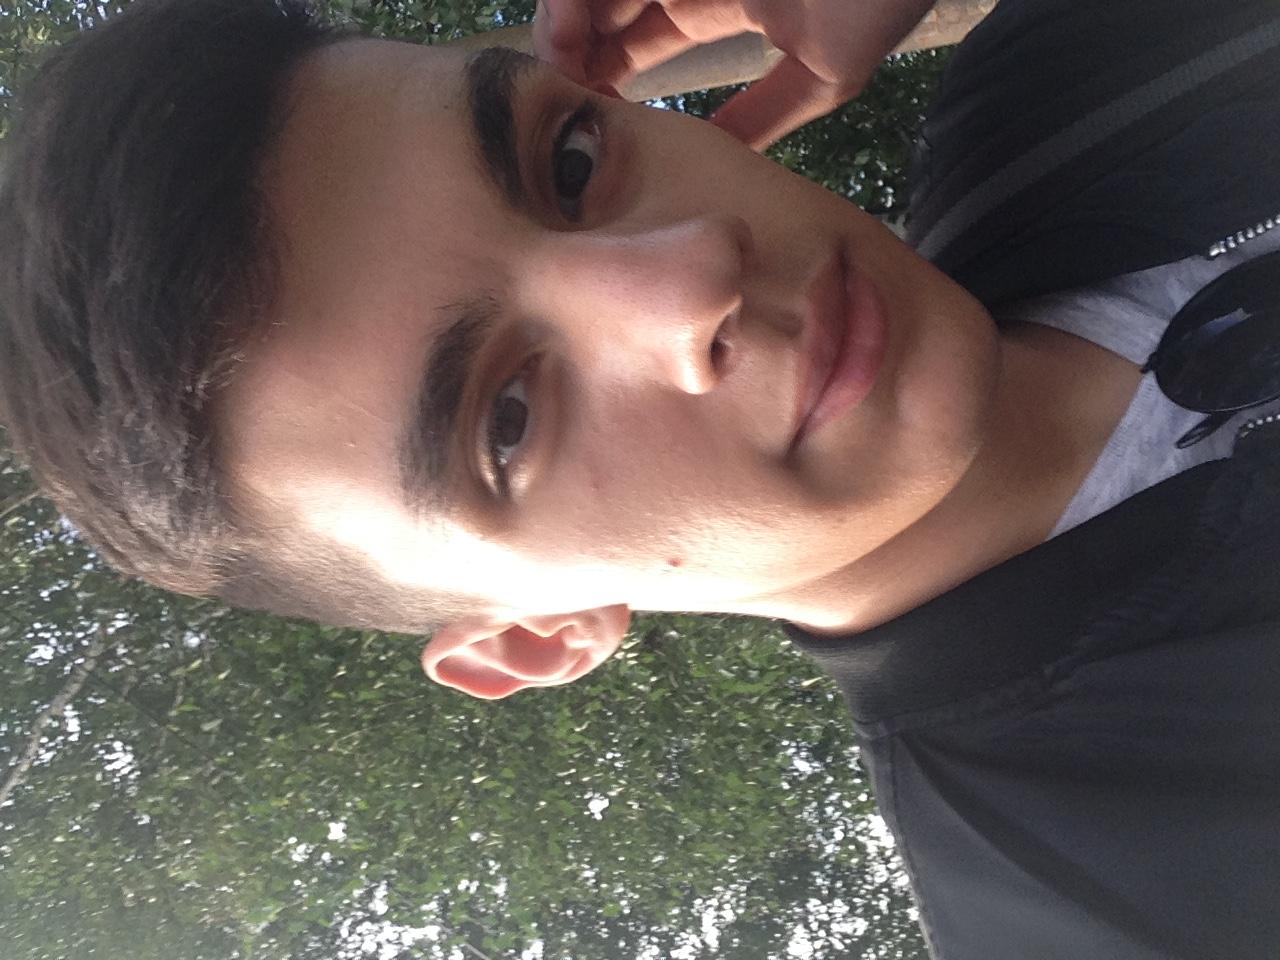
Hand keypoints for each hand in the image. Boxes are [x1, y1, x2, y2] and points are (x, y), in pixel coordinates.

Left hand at [533, 0, 936, 150]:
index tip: (587, 114)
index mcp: (717, 4)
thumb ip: (766, 114)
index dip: (601, 74)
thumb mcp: (823, 73)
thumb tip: (716, 162)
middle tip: (559, 84)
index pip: (637, 43)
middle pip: (605, 8)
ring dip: (569, 15)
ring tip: (561, 51)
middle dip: (570, 46)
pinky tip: (574, 21)